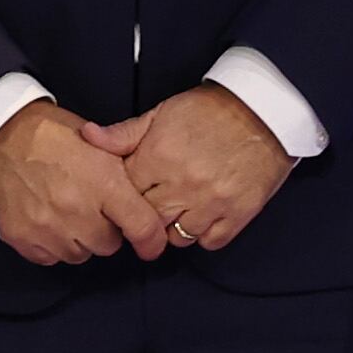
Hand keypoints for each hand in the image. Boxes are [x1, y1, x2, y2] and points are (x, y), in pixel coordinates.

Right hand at [0, 95, 168, 266]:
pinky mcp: (21, 237)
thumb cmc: (48, 133)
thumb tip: (143, 201)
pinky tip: (44, 220)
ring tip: (63, 211)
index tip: (149, 244)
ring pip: (78, 254)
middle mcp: (76, 208)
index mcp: (103, 181)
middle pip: (108, 245)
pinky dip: (50, 244)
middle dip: (104, 230)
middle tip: (89, 208)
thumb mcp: (96, 142)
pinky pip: (49, 258)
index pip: (141, 226)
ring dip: (76, 239)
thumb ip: (122, 175)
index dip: (150, 240)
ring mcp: (47, 226)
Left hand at [103, 82, 295, 254]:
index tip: (132, 190)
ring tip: (179, 210)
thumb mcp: (162, 114)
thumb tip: (87, 136)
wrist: (265, 111)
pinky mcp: (238, 213)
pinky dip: (204, 234)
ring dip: (173, 228)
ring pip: (177, 238)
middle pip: (147, 220)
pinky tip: (203, 216)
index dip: (124, 195)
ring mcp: (212, 202)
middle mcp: (183, 184)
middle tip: (153, 204)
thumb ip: (124, 133)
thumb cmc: (209, 111)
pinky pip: (210, 241)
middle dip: (145, 215)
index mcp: (159, 157)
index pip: (125, 193)